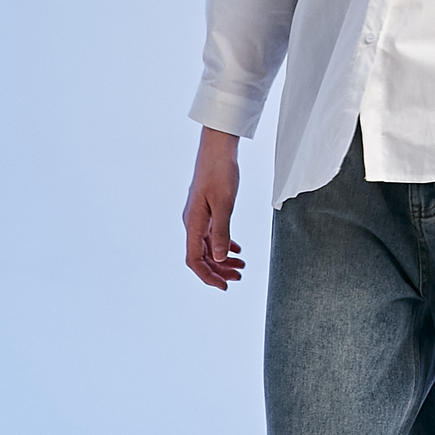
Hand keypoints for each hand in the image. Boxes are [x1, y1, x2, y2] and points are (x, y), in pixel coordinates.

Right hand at [183, 127, 245, 288]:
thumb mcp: (224, 204)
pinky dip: (224, 245)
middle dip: (219, 271)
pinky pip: (212, 235)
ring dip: (223, 260)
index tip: (224, 286)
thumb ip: (222, 232)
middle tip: (238, 277)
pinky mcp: (206, 210)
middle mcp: (193, 223)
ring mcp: (199, 217)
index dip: (208, 276)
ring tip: (241, 267)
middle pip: (201, 256)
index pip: (195, 260)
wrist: (217, 148)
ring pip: (208, 247)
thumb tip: (220, 258)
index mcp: (193, 223)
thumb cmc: (219, 172)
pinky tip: (237, 250)